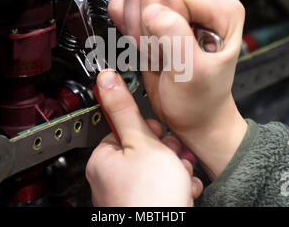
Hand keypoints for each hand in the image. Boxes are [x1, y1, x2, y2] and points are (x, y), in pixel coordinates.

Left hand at [86, 70, 202, 205]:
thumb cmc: (152, 197)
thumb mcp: (142, 142)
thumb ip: (125, 109)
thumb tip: (106, 80)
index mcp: (103, 162)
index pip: (125, 132)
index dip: (148, 131)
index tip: (159, 134)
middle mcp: (111, 182)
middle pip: (145, 151)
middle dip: (167, 152)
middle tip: (174, 157)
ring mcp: (129, 198)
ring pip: (158, 171)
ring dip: (176, 169)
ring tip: (182, 177)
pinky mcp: (146, 208)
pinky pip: (163, 190)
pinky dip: (177, 188)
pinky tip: (185, 191)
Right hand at [108, 0, 247, 178]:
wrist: (191, 118)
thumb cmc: (200, 100)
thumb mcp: (192, 73)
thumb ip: (175, 37)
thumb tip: (152, 12)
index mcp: (221, 10)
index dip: (161, 25)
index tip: (168, 51)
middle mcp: (199, 4)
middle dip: (148, 31)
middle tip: (163, 55)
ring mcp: (176, 8)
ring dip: (139, 32)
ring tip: (158, 53)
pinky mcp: (156, 16)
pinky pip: (126, 4)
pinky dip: (127, 28)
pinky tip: (144, 46)